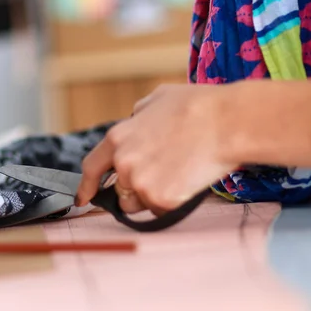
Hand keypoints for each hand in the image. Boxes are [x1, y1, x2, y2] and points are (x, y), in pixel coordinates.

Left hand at [77, 83, 238, 214]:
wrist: (226, 123)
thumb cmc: (197, 107)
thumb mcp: (157, 99)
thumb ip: (138, 116)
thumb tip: (135, 121)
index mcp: (118, 137)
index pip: (92, 167)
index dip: (86, 185)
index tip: (84, 198)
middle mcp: (123, 162)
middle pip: (120, 190)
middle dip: (136, 186)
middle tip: (163, 172)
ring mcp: (141, 182)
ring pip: (139, 203)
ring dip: (151, 196)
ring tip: (177, 173)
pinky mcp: (161, 199)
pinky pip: (160, 210)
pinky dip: (172, 201)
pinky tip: (187, 180)